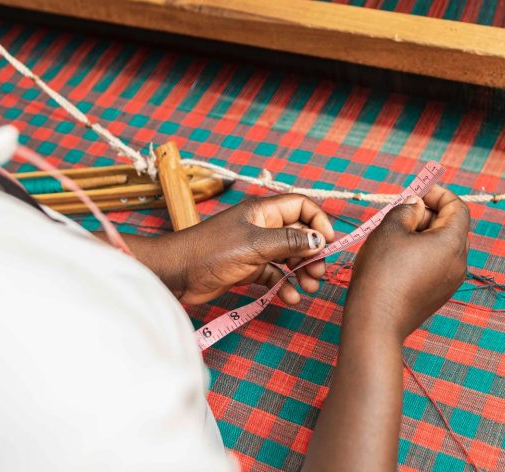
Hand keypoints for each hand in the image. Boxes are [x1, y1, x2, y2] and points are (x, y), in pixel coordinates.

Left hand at [134, 194, 336, 304]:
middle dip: (313, 253)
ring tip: (310, 287)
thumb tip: (319, 241)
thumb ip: (289, 242)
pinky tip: (290, 297)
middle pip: (299, 234)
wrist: (176, 274)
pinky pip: (274, 274)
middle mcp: (262, 227)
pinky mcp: (247, 268)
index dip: (318, 222)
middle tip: (319, 273)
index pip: (302, 207)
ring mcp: (255, 248)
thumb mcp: (255, 245)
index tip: (328, 243)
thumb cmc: (211, 252)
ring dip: (302, 271)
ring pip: (288, 256)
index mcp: (263, 211)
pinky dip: (284, 284)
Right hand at [345, 185, 468, 340]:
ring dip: (423, 233)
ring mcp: (450, 282)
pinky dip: (422, 252)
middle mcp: (459, 264)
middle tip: (401, 210)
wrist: (375, 322)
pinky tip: (397, 256)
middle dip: (429, 213)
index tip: (416, 191)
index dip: (438, 193)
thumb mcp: (390, 228)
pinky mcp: (438, 295)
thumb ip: (407, 209)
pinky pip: (436, 264)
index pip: (458, 207)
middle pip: (452, 226)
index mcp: (452, 244)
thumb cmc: (381, 272)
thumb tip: (417, 205)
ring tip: (395, 233)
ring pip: (443, 246)